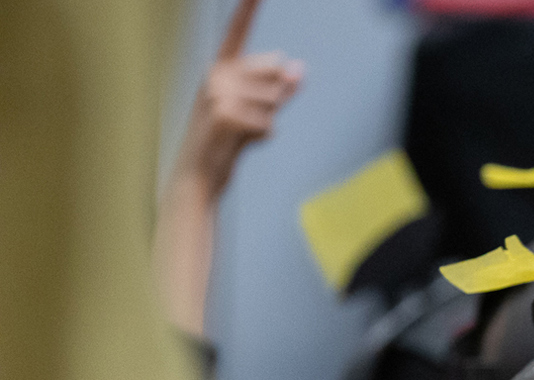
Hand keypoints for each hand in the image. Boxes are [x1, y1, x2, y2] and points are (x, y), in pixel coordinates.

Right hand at [177, 0, 301, 192]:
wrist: (200, 174)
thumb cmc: (227, 140)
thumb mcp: (256, 110)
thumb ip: (278, 88)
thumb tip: (299, 68)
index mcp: (220, 69)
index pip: (237, 33)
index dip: (247, 9)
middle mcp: (214, 75)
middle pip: (274, 70)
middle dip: (275, 98)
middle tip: (249, 120)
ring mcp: (216, 94)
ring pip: (274, 99)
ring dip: (268, 120)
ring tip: (242, 132)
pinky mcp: (222, 115)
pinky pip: (267, 122)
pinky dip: (264, 135)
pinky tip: (245, 142)